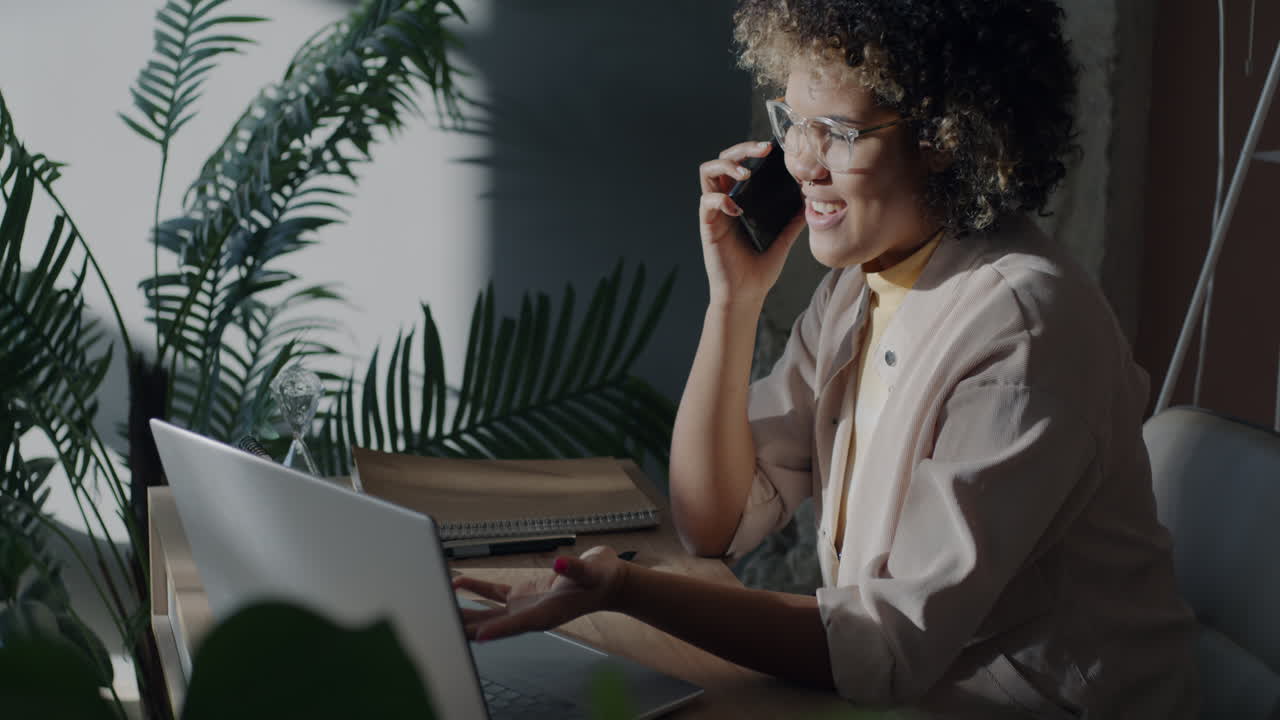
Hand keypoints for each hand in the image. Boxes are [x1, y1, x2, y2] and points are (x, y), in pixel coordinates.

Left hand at [452, 546, 627, 641]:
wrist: (605, 580)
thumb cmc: (601, 579)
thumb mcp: (592, 572)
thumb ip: (575, 569)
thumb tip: (559, 563)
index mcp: (546, 614)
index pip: (518, 624)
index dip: (498, 630)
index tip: (478, 637)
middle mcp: (529, 615)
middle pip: (493, 625)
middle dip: (469, 626)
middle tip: (442, 627)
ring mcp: (522, 606)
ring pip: (486, 612)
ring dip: (464, 612)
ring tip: (438, 610)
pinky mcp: (521, 594)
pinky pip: (492, 593)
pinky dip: (475, 588)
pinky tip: (457, 583)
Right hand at [698, 141, 806, 306]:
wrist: (746, 294)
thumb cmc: (760, 269)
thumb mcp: (784, 239)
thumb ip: (793, 218)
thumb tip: (811, 198)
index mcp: (741, 199)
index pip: (739, 163)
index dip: (751, 150)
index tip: (772, 148)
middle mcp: (725, 201)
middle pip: (721, 159)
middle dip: (741, 149)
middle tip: (763, 150)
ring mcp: (714, 212)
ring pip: (706, 172)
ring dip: (725, 166)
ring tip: (745, 173)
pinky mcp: (708, 225)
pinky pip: (706, 201)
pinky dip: (720, 199)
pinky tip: (737, 209)